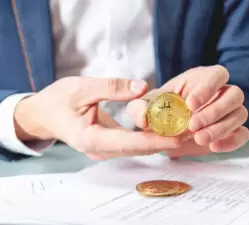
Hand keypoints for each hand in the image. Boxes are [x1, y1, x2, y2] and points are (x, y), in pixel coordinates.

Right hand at [14, 77, 181, 159]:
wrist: (43, 114)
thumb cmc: (58, 100)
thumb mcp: (82, 87)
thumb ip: (112, 87)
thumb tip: (142, 87)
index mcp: (91, 138)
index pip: (130, 142)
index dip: (155, 140)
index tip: (178, 136)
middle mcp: (99, 150)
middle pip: (138, 149)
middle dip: (164, 142)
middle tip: (189, 131)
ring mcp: (104, 150)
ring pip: (137, 148)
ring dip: (160, 140)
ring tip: (183, 129)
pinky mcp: (108, 146)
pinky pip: (132, 144)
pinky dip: (149, 137)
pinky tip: (165, 128)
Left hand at [127, 65, 248, 156]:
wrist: (170, 131)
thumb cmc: (161, 111)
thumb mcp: (146, 107)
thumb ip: (140, 108)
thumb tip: (144, 118)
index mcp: (202, 79)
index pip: (218, 75)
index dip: (208, 87)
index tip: (190, 104)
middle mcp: (221, 93)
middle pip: (234, 94)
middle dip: (214, 111)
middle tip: (193, 126)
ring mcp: (229, 112)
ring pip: (240, 113)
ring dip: (221, 127)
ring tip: (199, 139)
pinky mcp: (233, 131)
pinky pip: (243, 133)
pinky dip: (232, 141)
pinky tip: (215, 146)